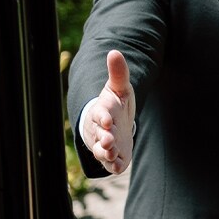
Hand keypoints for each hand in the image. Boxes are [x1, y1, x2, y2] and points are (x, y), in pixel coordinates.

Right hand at [78, 49, 133, 173]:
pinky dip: (113, 166)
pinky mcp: (114, 157)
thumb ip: (118, 74)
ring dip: (106, 153)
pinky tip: (118, 167)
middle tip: (109, 140)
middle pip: (99, 135)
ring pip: (102, 151)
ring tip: (112, 154)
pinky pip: (111, 164)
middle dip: (104, 138)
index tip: (106, 119)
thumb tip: (114, 52)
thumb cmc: (115, 105)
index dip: (102, 117)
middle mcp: (101, 130)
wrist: (113, 124)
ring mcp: (106, 144)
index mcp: (102, 112)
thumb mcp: (119, 89)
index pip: (99, 114)